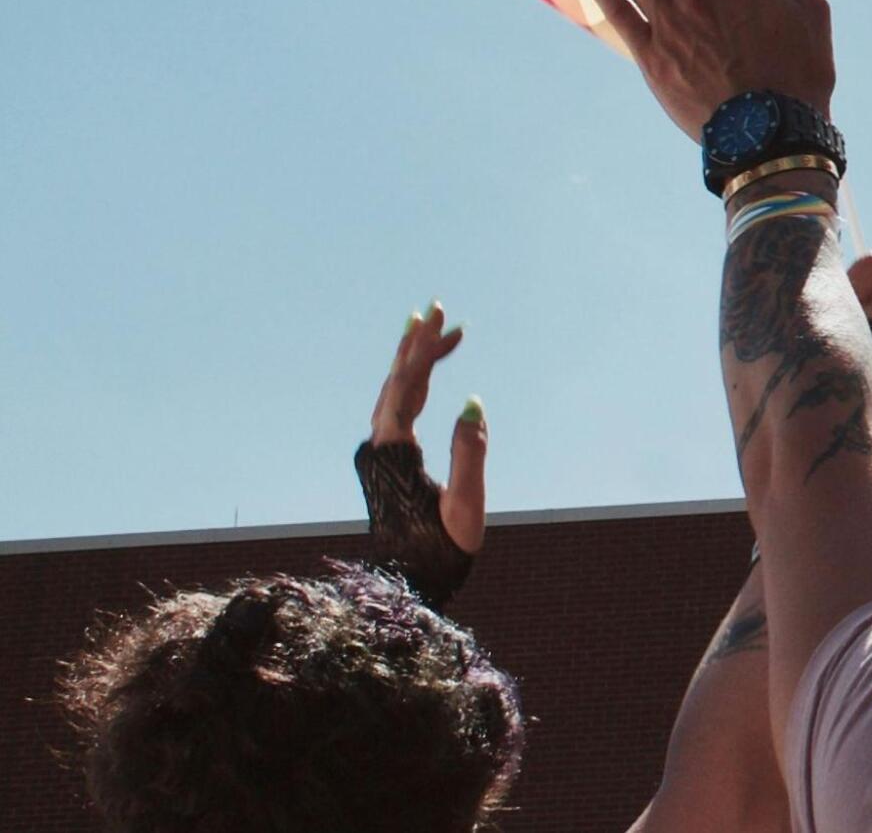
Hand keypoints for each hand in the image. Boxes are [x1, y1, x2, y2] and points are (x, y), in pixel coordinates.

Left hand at [369, 303, 486, 551]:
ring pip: (395, 393)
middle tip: (435, 309)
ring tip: (441, 331)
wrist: (409, 581)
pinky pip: (400, 409)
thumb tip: (473, 404)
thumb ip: (470, 452)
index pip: (407, 388)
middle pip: (397, 382)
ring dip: (417, 362)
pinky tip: (434, 374)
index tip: (439, 321)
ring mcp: (379, 452)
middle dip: (417, 345)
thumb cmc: (440, 549)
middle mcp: (378, 446)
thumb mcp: (464, 505)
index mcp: (394, 452)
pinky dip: (416, 385)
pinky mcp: (386, 459)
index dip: (423, 351)